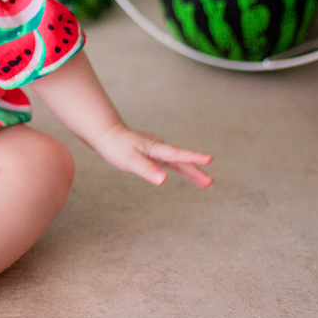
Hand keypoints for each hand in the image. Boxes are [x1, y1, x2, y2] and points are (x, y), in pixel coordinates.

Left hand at [93, 123, 212, 187]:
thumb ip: (147, 170)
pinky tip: (187, 172)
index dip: (193, 158)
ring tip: (205, 182)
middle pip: (181, 161)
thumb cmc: (116, 147)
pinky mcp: (153, 153)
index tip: (209, 159)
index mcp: (155, 148)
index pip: (177, 155)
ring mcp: (157, 150)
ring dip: (191, 171)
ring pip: (178, 162)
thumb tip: (163, 180)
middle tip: (210, 182)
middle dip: (196, 171)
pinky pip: (171, 162)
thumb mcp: (130, 161)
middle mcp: (159, 148)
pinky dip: (181, 167)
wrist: (107, 134)